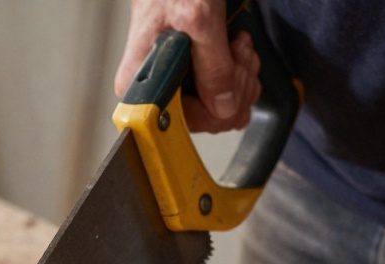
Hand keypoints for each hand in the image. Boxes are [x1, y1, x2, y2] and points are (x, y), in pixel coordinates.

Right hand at [114, 0, 261, 132]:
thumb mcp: (199, 18)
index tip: (229, 77)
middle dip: (235, 88)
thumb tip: (223, 108)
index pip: (182, 125)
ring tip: (236, 46)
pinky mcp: (194, 77)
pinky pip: (226, 94)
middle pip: (206, 119)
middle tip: (237, 54)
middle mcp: (157, 90)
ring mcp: (177, 85)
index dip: (214, 109)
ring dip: (242, 76)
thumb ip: (213, 66)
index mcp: (142, 85)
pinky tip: (236, 50)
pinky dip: (242, 72)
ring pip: (221, 109)